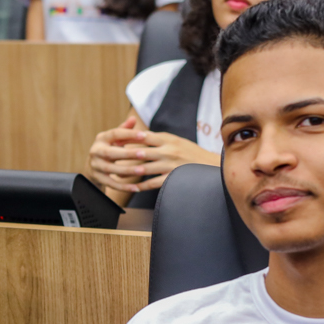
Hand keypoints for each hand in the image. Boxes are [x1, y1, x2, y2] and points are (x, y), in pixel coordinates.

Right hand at [88, 116, 146, 192]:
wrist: (92, 168)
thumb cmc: (109, 149)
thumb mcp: (114, 139)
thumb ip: (124, 129)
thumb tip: (133, 118)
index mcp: (101, 138)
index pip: (115, 133)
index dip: (130, 134)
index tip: (145, 135)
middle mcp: (96, 151)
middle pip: (111, 152)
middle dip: (128, 153)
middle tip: (144, 154)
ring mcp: (95, 166)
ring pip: (111, 169)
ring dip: (127, 170)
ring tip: (142, 171)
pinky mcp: (98, 178)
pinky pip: (111, 184)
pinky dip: (124, 187)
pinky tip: (136, 188)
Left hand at [91, 118, 218, 192]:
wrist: (213, 166)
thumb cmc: (193, 154)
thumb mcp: (177, 141)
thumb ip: (160, 139)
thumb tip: (140, 136)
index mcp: (168, 139)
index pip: (144, 137)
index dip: (128, 140)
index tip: (115, 143)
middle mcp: (168, 150)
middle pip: (140, 153)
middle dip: (124, 157)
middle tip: (109, 160)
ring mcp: (171, 165)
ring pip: (144, 168)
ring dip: (129, 172)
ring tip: (117, 175)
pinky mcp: (174, 177)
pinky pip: (154, 182)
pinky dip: (142, 185)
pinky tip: (134, 187)